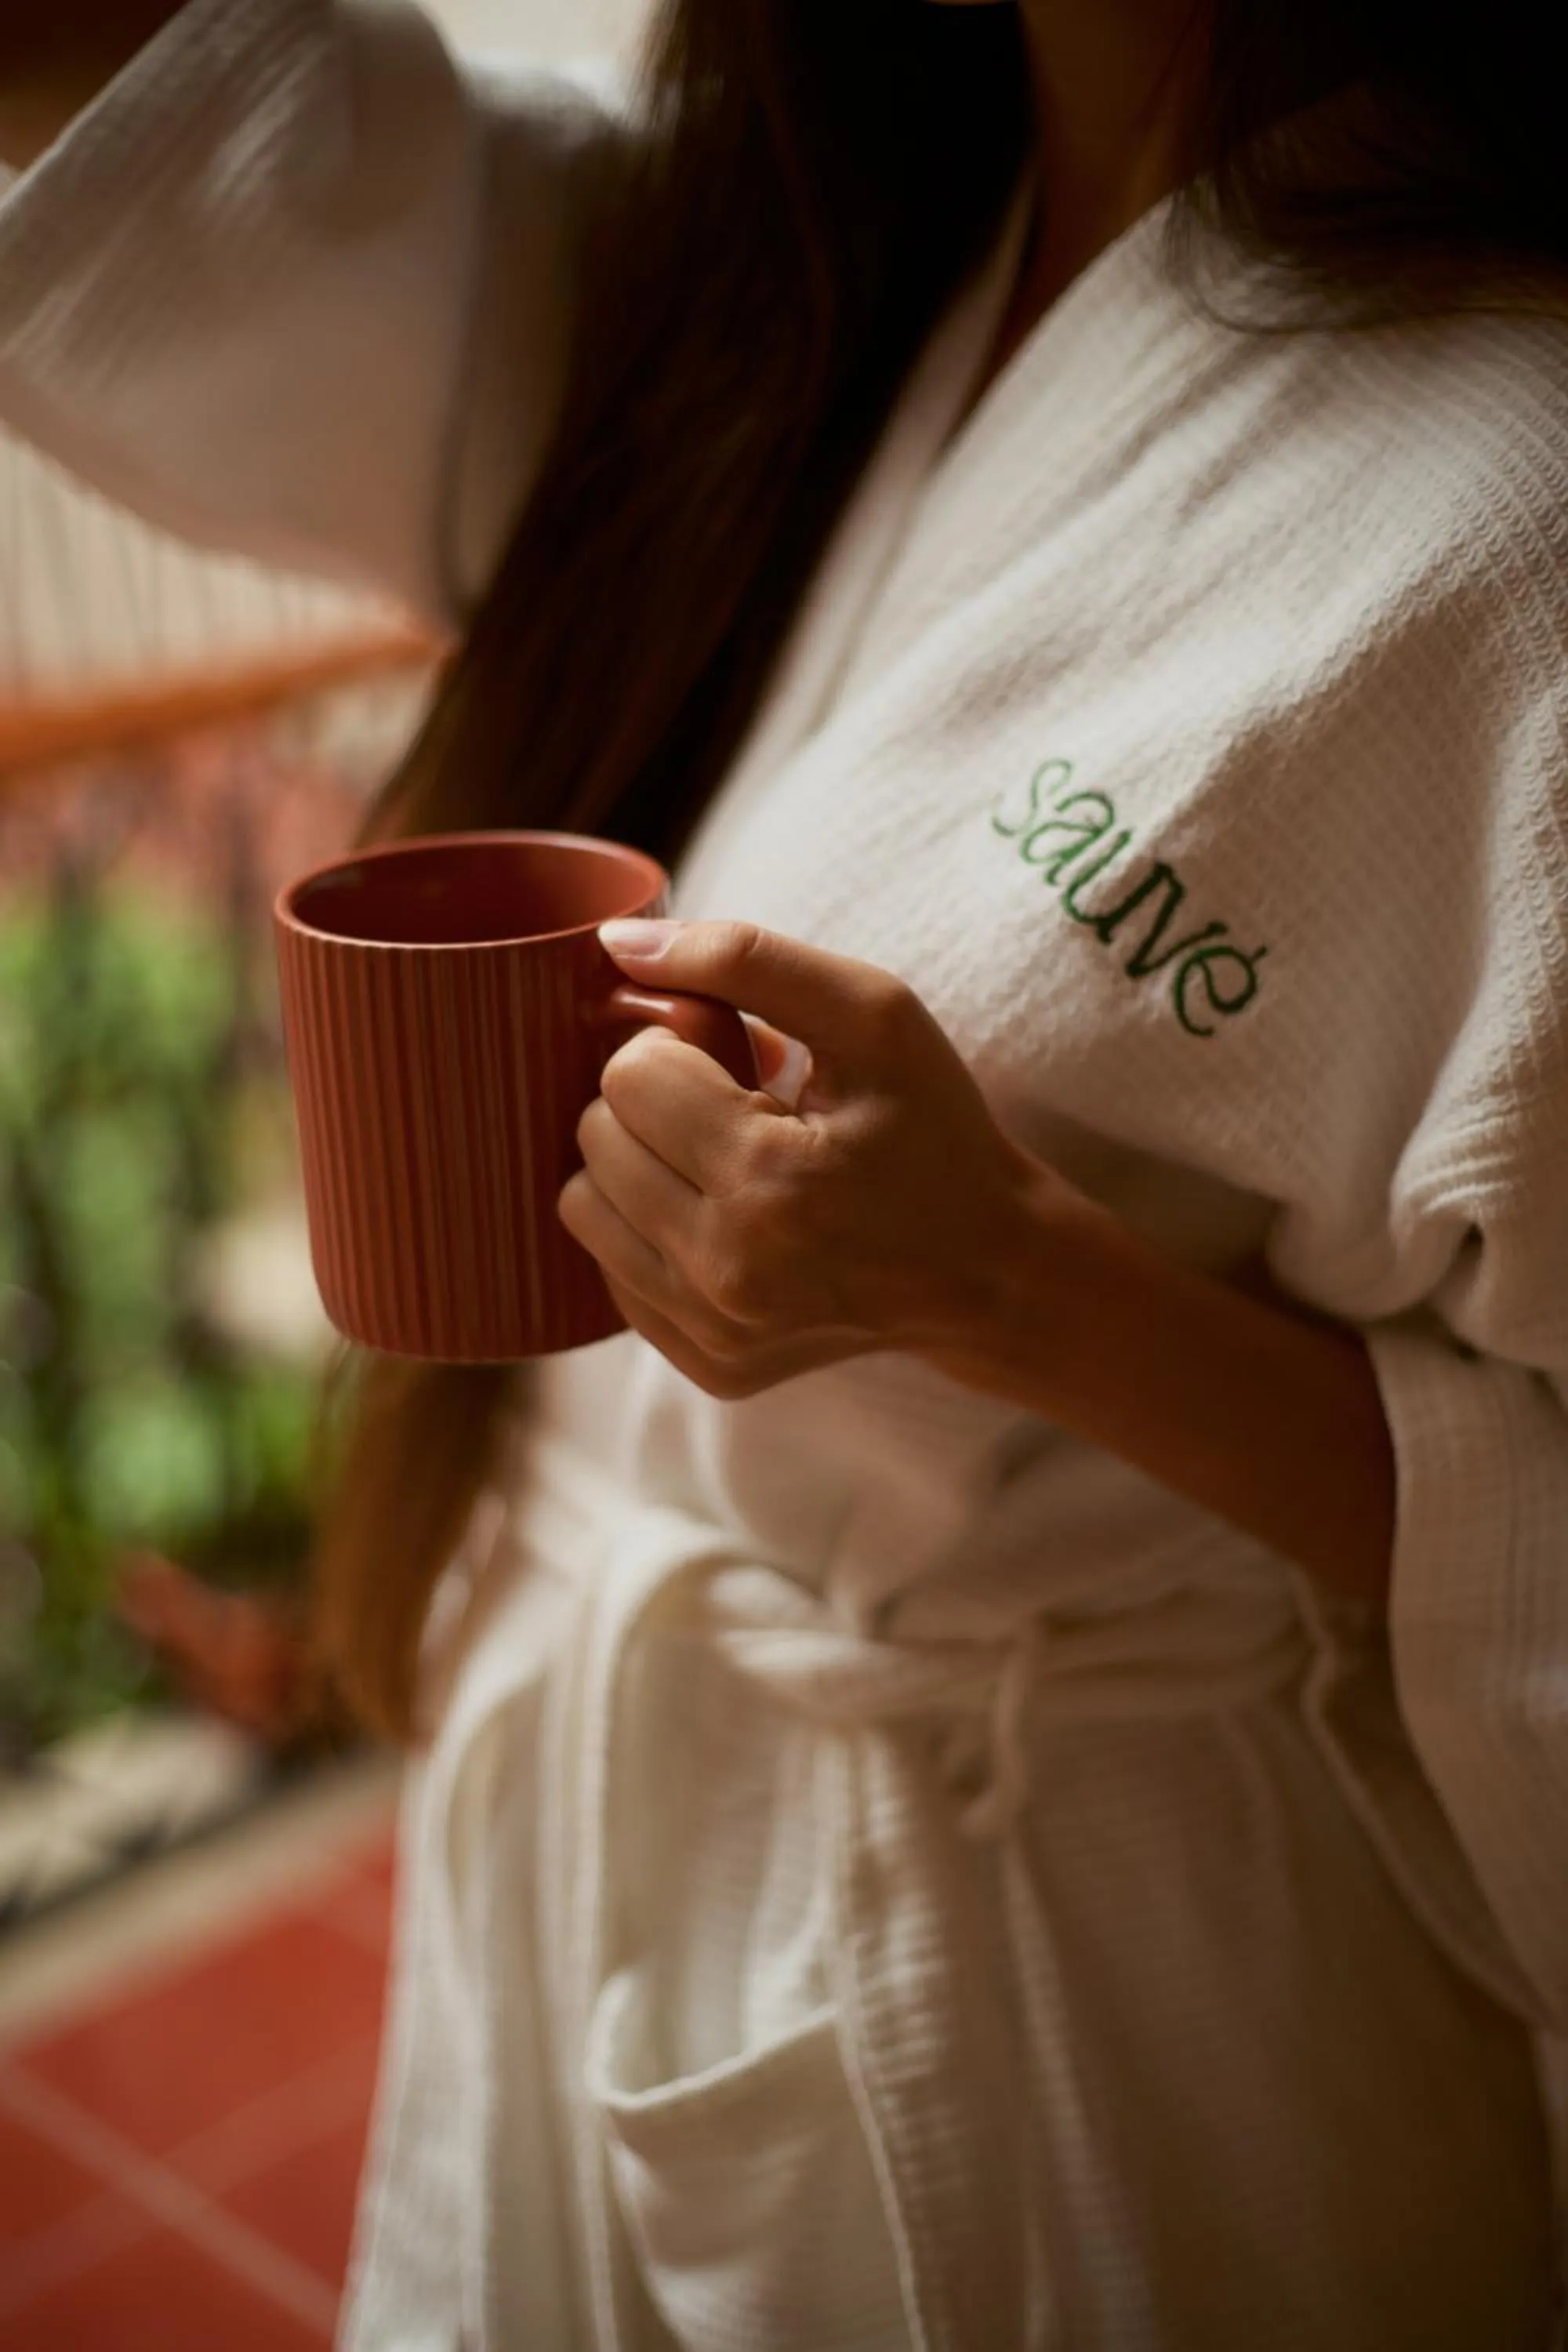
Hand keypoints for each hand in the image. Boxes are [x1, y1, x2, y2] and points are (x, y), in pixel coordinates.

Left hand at [556, 917, 1064, 1398]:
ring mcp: (715, 1330)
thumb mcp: (876, 1015)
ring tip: (719, 1157)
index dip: (678, 1044)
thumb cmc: (936, 1131)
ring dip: (636, 1163)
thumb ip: (746, 959)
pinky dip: (649, 1230)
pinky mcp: (710, 1367)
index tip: (739, 1056)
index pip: (629, 1076)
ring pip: (583, 1206)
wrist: (990, 1271)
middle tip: (732, 1102)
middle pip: (596, 1139)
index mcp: (768, 1178)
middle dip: (653, 1101)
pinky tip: (721, 1216)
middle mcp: (729, 1269)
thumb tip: (618, 944)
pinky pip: (611, 1271)